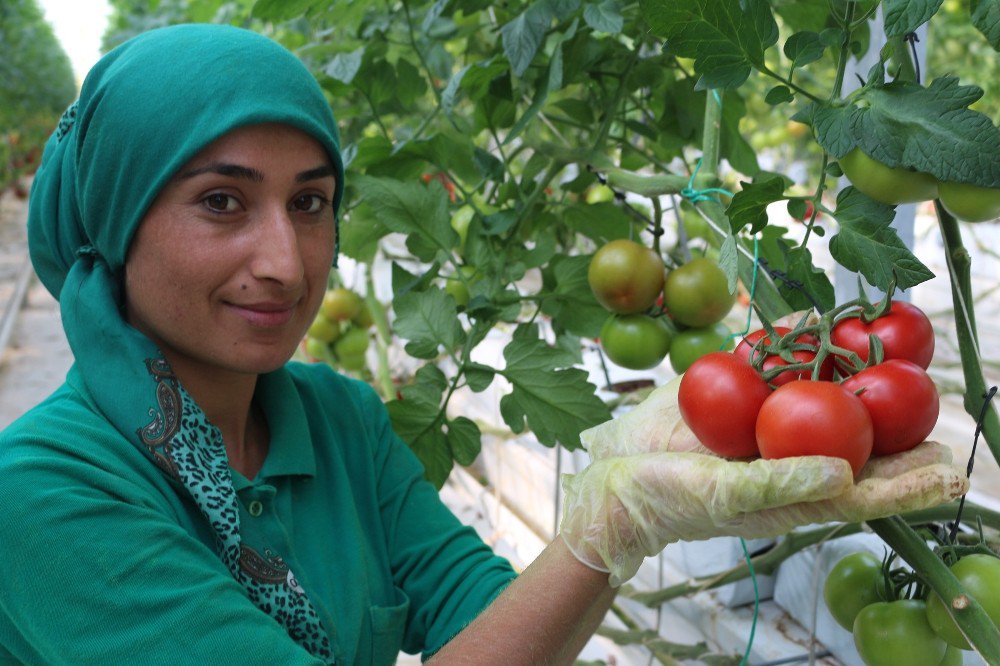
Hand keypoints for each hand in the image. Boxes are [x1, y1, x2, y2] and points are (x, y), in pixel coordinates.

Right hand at [560, 378, 968, 586]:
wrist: (616, 470)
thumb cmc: (670, 497)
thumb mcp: (725, 495)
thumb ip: (782, 484)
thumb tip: (846, 473)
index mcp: (796, 491)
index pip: (865, 491)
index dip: (909, 482)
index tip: (950, 470)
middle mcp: (789, 454)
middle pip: (854, 438)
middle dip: (894, 422)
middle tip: (937, 399)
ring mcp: (763, 420)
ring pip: (815, 392)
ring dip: (849, 370)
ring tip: (890, 349)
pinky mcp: (735, 390)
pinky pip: (768, 360)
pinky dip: (789, 338)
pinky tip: (816, 316)